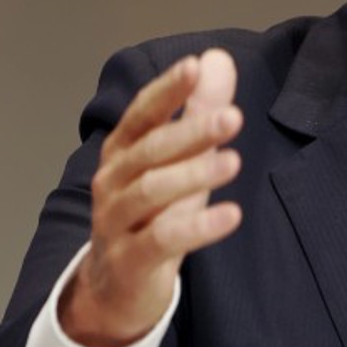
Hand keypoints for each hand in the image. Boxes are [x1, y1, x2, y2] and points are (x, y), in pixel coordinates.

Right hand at [60, 49, 242, 346]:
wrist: (114, 288)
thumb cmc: (151, 215)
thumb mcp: (179, 163)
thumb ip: (198, 111)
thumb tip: (218, 58)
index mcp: (122, 152)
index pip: (142, 115)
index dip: (167, 91)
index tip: (194, 67)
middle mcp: (113, 182)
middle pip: (149, 151)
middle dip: (190, 132)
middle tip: (232, 118)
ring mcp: (115, 222)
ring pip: (150, 192)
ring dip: (193, 175)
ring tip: (233, 162)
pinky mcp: (129, 261)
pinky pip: (162, 240)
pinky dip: (197, 227)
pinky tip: (231, 215)